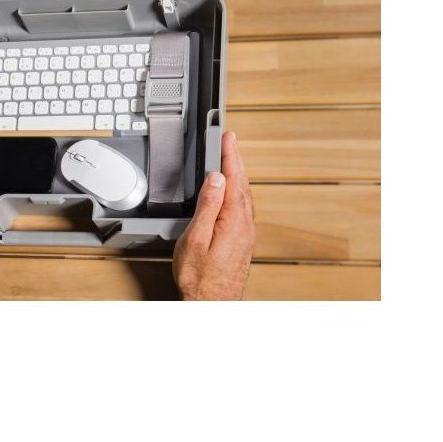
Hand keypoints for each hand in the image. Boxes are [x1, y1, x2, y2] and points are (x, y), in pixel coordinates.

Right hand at [173, 130, 255, 299]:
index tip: (228, 136)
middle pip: (242, 184)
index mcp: (234, 221)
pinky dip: (238, 191)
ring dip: (238, 174)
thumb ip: (208, 206)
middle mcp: (245, 225)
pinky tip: (232, 190)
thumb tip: (216, 178)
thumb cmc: (200, 278)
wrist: (212, 304)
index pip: (233, 178)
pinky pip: (243, 207)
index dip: (230, 155)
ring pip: (244, 195)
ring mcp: (246, 233)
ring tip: (231, 158)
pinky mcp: (243, 240)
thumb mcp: (196, 239)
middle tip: (230, 140)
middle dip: (236, 160)